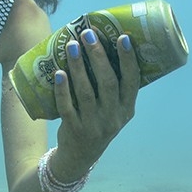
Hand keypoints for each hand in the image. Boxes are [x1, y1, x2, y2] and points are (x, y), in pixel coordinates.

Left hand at [53, 29, 139, 168]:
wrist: (80, 157)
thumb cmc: (98, 123)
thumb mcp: (114, 110)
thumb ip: (113, 88)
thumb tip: (102, 47)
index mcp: (127, 109)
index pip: (132, 82)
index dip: (128, 59)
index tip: (123, 38)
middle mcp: (113, 117)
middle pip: (108, 83)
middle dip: (99, 56)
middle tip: (89, 34)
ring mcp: (94, 125)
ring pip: (86, 92)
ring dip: (79, 66)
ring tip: (71, 45)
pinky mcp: (74, 129)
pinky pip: (67, 107)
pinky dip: (63, 89)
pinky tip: (59, 73)